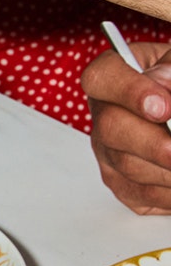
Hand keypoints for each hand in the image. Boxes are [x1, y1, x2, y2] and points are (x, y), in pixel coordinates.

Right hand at [82, 42, 170, 213]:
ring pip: (129, 166)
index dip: (129, 92)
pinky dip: (170, 193)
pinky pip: (141, 194)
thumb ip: (170, 71)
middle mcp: (103, 112)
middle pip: (110, 128)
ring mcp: (107, 149)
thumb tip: (161, 89)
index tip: (163, 107)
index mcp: (114, 76)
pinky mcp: (120, 181)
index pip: (101, 78)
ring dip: (168, 171)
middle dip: (154, 144)